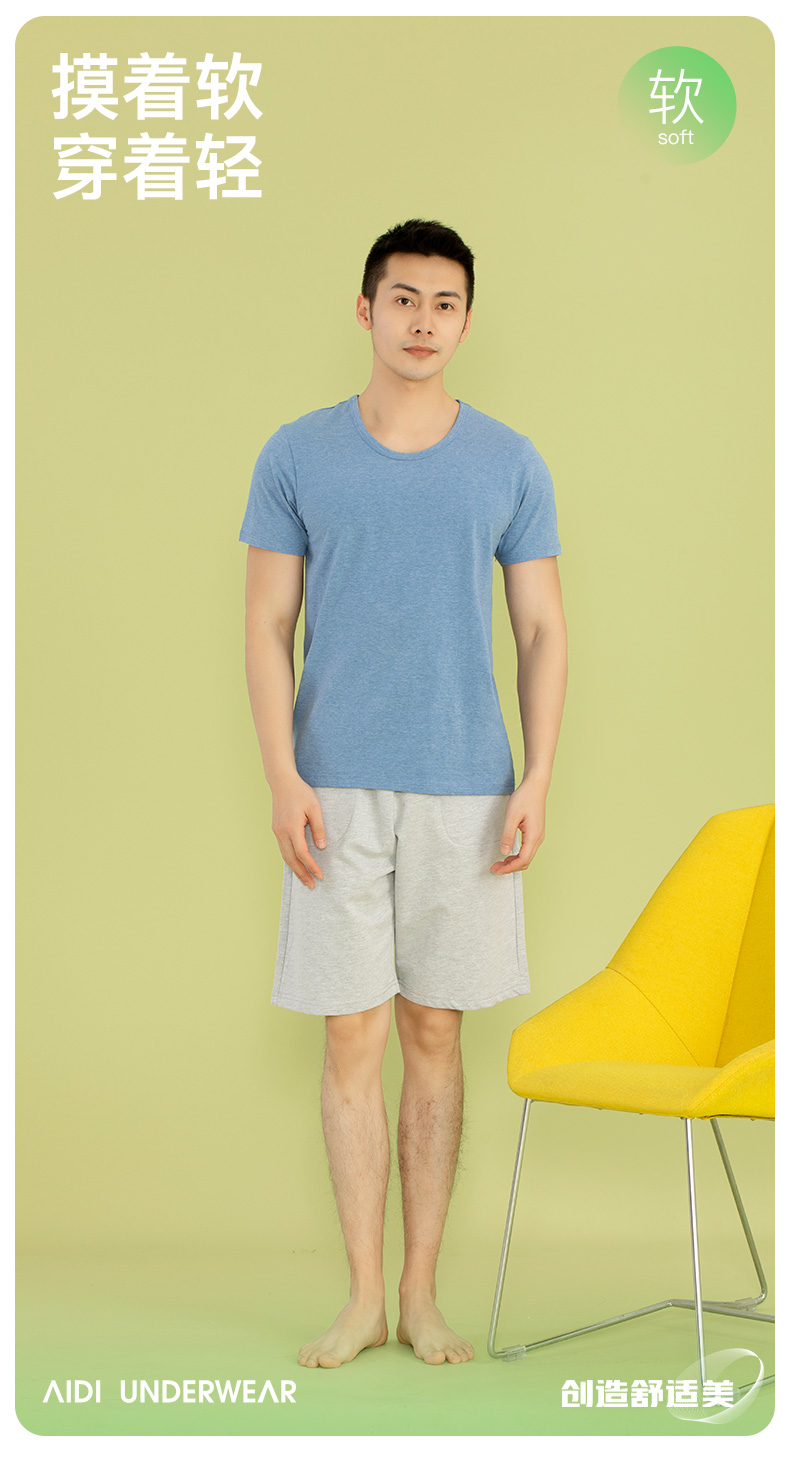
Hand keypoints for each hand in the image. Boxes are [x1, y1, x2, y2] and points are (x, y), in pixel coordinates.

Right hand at [271, 774, 325, 888]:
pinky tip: (296, 865)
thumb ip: (319, 828)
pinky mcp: (276, 829)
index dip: (311, 866)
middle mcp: (281, 832)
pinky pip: (282, 849)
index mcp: (292, 827)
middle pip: (291, 859)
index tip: (320, 875)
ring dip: (295, 869)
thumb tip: (321, 847)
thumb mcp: (315, 808)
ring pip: (285, 856)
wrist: (282, 782)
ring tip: (305, 880)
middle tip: (312, 885)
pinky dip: (290, 860)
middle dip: (302, 874)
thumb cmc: (300, 793)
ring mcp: (277, 831)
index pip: (302, 853)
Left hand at [490, 777, 546, 874]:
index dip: (509, 868)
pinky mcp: (536, 832)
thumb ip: (508, 835)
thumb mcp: (512, 816)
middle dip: (510, 868)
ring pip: (527, 856)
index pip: (523, 860)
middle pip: (526, 861)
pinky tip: (508, 854)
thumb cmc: (524, 798)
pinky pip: (528, 850)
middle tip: (494, 868)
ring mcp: (538, 836)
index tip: (496, 869)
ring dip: (514, 862)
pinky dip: (518, 855)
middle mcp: (538, 838)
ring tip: (499, 863)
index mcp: (534, 836)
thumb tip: (504, 852)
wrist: (535, 786)